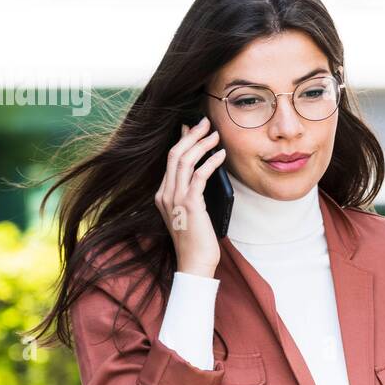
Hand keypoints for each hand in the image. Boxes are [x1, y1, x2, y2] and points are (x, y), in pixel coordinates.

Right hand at [155, 117, 225, 277]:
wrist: (194, 262)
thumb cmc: (197, 240)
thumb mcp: (190, 212)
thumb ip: (191, 193)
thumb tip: (202, 171)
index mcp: (162, 195)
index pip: (170, 160)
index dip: (182, 141)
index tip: (191, 127)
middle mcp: (165, 194)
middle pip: (175, 155)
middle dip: (191, 135)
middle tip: (205, 122)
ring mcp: (175, 199)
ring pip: (185, 161)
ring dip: (202, 144)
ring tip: (215, 134)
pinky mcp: (190, 204)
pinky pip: (200, 175)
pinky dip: (211, 162)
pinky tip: (221, 155)